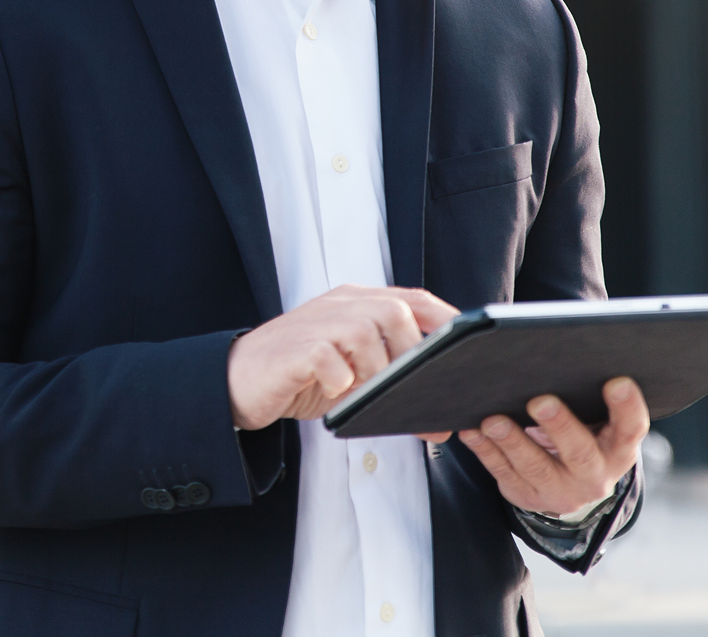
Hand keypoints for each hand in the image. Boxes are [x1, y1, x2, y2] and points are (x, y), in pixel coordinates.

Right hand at [226, 284, 459, 431]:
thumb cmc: (301, 375)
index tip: (470, 350)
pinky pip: (331, 361)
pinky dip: (341, 383)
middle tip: (415, 390)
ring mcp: (316, 324)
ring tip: (366, 395)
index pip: (412, 299)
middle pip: (395, 311)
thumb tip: (441, 408)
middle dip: (413, 354)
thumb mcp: (351, 367)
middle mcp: (339, 305)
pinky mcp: (295, 349)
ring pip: (366, 334)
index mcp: (356, 303)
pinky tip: (335, 396)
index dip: (446, 320)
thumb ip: (388, 371)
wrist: (238, 381)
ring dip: (375, 372)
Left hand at [458, 376, 648, 516]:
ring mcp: (561, 490)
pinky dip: (485, 451)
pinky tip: (472, 432)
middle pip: (580, 452)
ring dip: (512, 441)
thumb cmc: (581, 436)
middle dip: (560, 426)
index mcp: (618, 450)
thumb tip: (564, 353)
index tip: (617, 381)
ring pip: (536, 466)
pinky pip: (504, 473)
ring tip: (493, 420)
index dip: (627, 406)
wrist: (568, 486)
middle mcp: (594, 475)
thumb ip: (587, 397)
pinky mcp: (527, 495)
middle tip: (540, 401)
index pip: (630, 429)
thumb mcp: (597, 423)